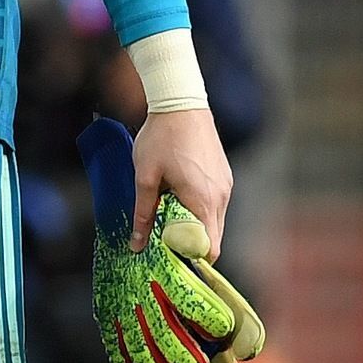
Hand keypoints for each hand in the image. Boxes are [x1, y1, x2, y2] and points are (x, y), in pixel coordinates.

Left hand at [132, 106, 231, 256]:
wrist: (181, 105)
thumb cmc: (161, 138)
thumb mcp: (145, 177)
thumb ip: (143, 213)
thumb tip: (137, 244)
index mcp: (204, 200)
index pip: (210, 245)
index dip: (193, 257)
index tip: (172, 258)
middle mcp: (222, 195)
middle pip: (213, 236)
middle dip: (190, 243)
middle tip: (164, 242)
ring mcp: (226, 185)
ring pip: (214, 219)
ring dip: (193, 224)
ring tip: (166, 217)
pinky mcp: (224, 176)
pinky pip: (215, 203)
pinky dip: (199, 209)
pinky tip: (177, 200)